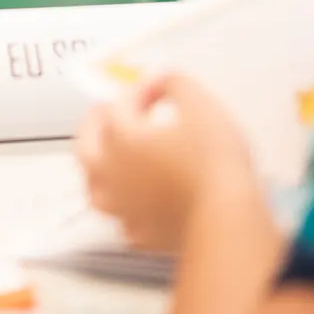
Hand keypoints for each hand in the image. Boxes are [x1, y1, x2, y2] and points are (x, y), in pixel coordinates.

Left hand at [75, 74, 256, 252]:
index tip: (159, 86)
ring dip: (99, 170)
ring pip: (95, 187)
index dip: (140, 90)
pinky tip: (136, 203)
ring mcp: (122, 208)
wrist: (226, 220)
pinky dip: (126, 207)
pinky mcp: (140, 235)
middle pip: (87, 146)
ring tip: (107, 160)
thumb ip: (176, 83)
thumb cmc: (214, 163)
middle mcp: (110, 173)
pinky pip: (123, 218)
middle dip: (94, 125)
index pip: (120, 105)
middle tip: (105, 113)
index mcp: (119, 138)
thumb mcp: (201, 106)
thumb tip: (164, 78)